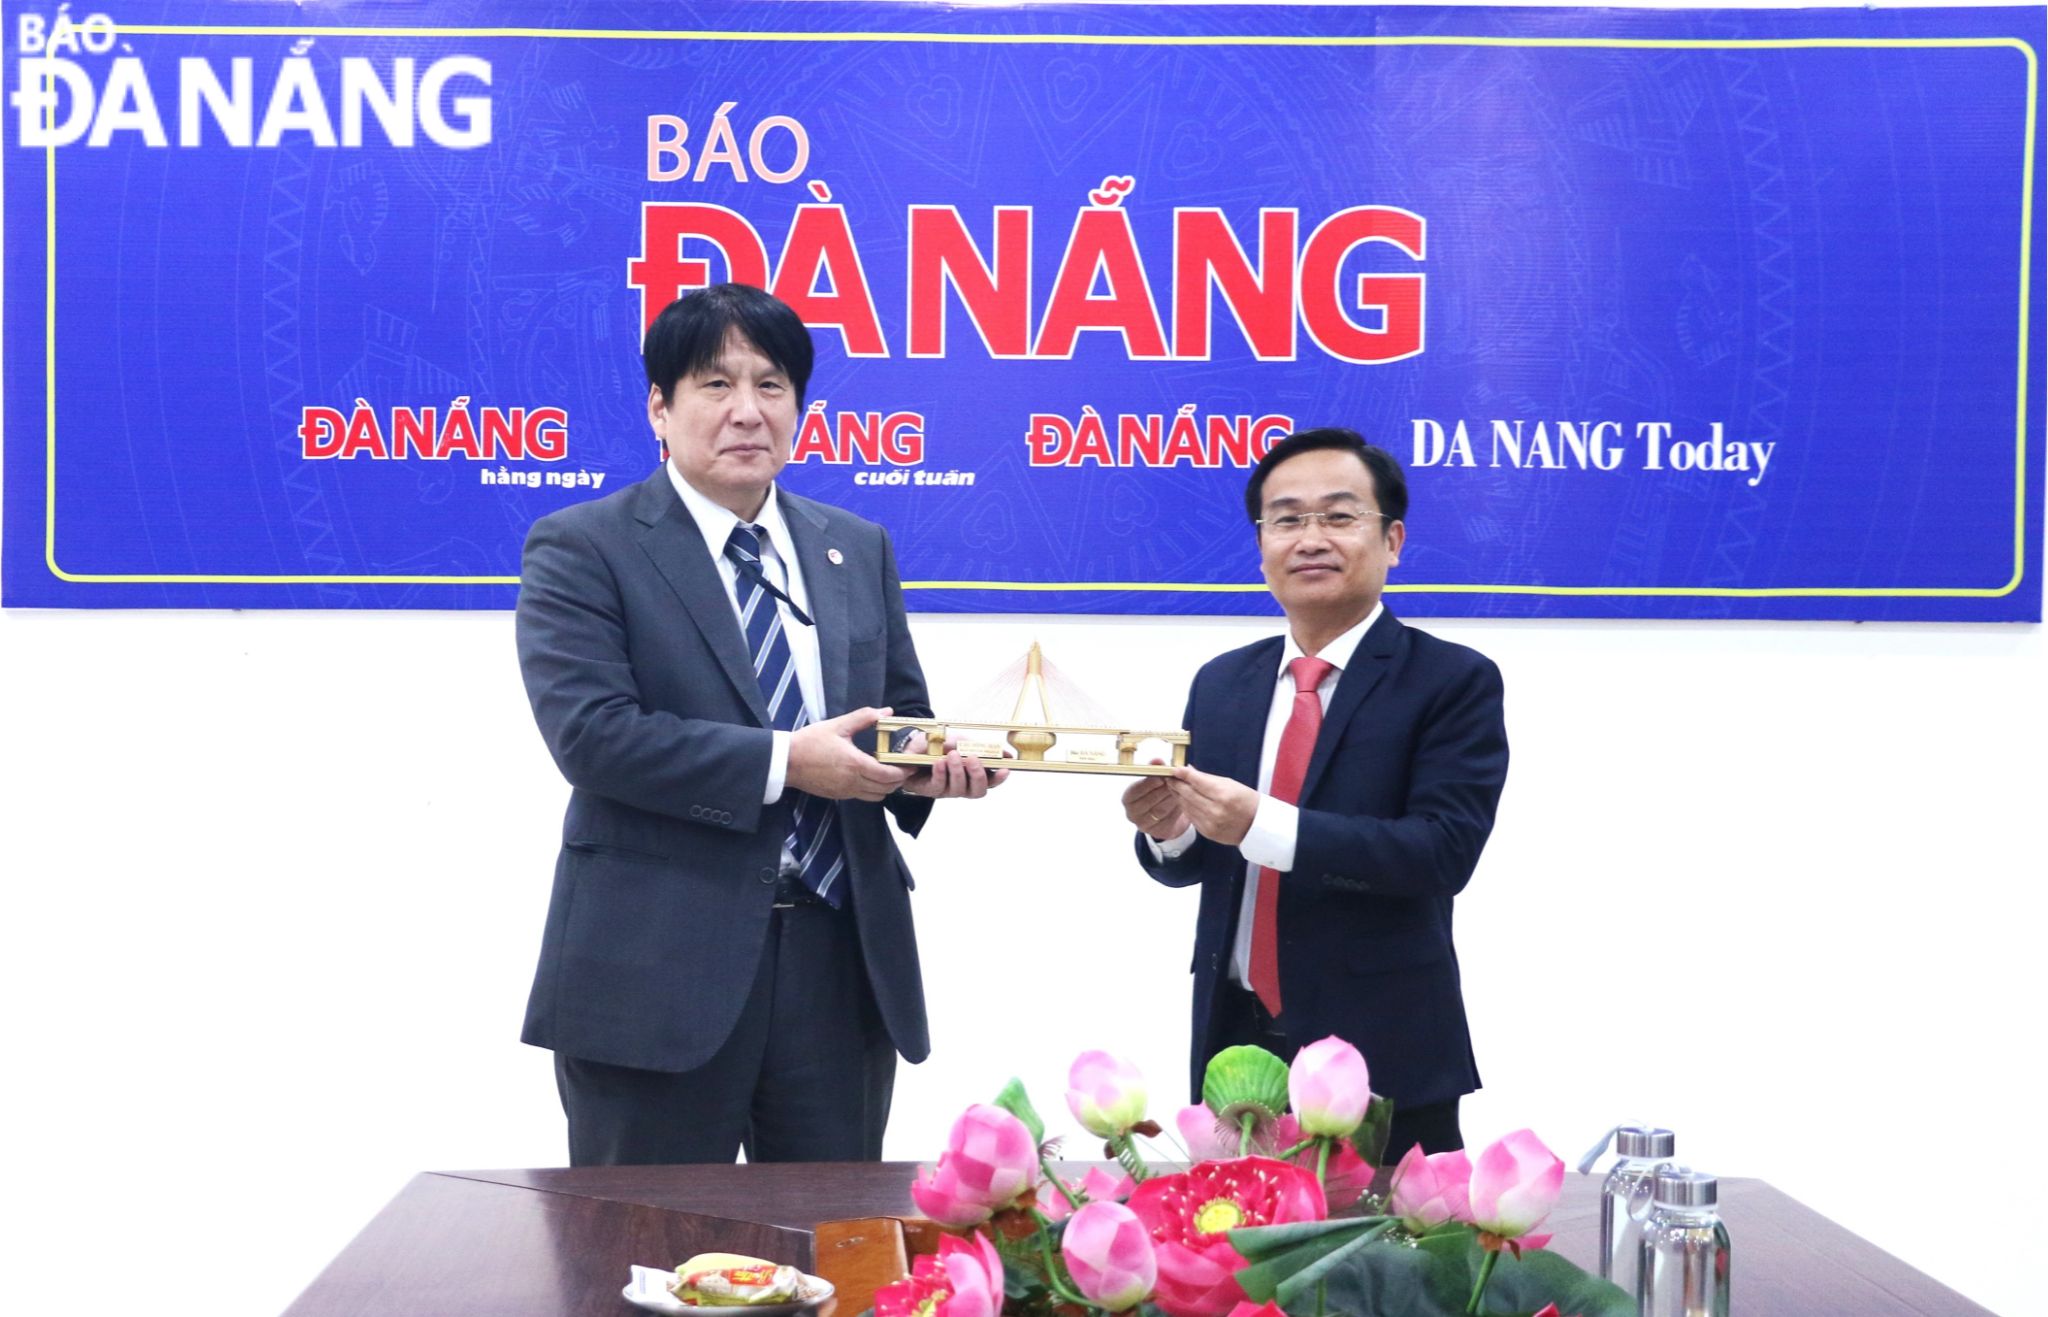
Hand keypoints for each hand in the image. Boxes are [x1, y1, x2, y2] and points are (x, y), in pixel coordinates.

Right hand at [787, 706, 910, 802]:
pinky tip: (870, 776)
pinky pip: (862, 797)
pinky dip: (872, 790)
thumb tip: (886, 711)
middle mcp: (852, 782)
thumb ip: (864, 717)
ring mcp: (845, 791)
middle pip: (886, 789)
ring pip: (876, 797)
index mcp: (855, 764)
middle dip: (899, 780)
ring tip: (888, 772)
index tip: (911, 764)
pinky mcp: (838, 796)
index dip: (903, 772)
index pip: (889, 776)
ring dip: (886, 787)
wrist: (786, 761)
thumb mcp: (838, 725)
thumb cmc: (810, 742)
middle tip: (903, 768)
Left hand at [901, 734, 1009, 798]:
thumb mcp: (960, 741)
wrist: (910, 746)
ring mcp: (948, 789)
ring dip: (957, 771)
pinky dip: (940, 773)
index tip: (1004, 769)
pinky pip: (939, 786)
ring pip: (959, 789)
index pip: (991, 781)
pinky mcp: (932, 790)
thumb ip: (979, 748)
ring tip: (951, 755)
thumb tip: (1004, 753)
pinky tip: (938, 763)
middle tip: (972, 759)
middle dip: (977, 775)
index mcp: (973, 773)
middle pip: (978, 790)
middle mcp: (963, 784)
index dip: (999, 778)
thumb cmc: (938, 745)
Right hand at [1122, 767, 1189, 840]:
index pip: (1135, 791)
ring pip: (1160, 811)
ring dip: (1172, 798)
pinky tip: (1183, 801)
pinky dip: (1177, 810)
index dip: (1147, 783)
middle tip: (1175, 781)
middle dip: (1163, 790)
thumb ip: (1156, 770)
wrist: (1168, 815)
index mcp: (1128, 799)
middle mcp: (1132, 814)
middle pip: (1148, 801)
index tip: (1160, 777)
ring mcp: (1144, 825)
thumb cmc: (1159, 793)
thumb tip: (1157, 760)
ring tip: (1182, 789)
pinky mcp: (1157, 832)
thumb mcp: (1156, 781)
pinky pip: (1169, 820)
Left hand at [1168, 765, 1259, 846]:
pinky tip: (1183, 799)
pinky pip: (1191, 817)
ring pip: (1186, 806)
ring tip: (1174, 786)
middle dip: (1176, 784)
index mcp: (1223, 795)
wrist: (1258, 825)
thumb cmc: (1246, 800)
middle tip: (1169, 777)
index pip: (1196, 782)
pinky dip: (1186, 807)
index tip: (1174, 769)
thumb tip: (1188, 770)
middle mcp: (1215, 811)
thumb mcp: (1229, 783)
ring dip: (1178, 795)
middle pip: (1188, 794)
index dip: (1183, 774)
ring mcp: (1210, 824)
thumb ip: (1206, 778)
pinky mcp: (1207, 833)